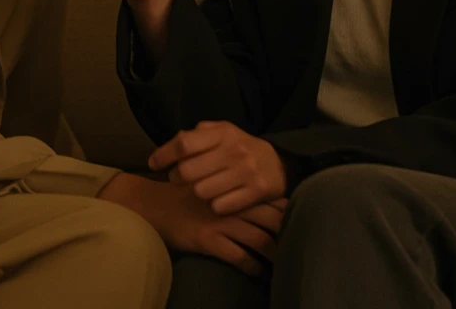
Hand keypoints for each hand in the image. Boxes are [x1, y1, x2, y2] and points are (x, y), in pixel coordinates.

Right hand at [98, 173, 286, 275]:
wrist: (153, 205)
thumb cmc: (181, 195)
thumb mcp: (208, 183)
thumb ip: (229, 185)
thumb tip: (254, 196)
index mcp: (233, 189)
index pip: (269, 199)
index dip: (287, 211)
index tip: (301, 221)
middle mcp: (231, 204)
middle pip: (271, 219)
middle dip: (288, 233)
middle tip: (300, 246)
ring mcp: (220, 222)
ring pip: (259, 239)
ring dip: (274, 254)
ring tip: (283, 265)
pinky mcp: (208, 239)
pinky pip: (237, 256)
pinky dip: (252, 266)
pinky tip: (258, 273)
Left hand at [149, 121, 288, 215]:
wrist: (279, 163)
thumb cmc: (240, 148)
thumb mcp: (222, 132)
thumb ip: (197, 135)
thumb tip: (171, 146)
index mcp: (223, 133)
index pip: (184, 144)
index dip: (164, 155)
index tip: (154, 164)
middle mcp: (235, 150)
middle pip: (188, 171)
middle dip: (176, 178)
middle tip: (178, 179)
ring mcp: (246, 172)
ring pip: (201, 192)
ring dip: (197, 193)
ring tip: (201, 189)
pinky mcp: (256, 192)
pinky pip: (220, 206)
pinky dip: (215, 206)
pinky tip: (219, 199)